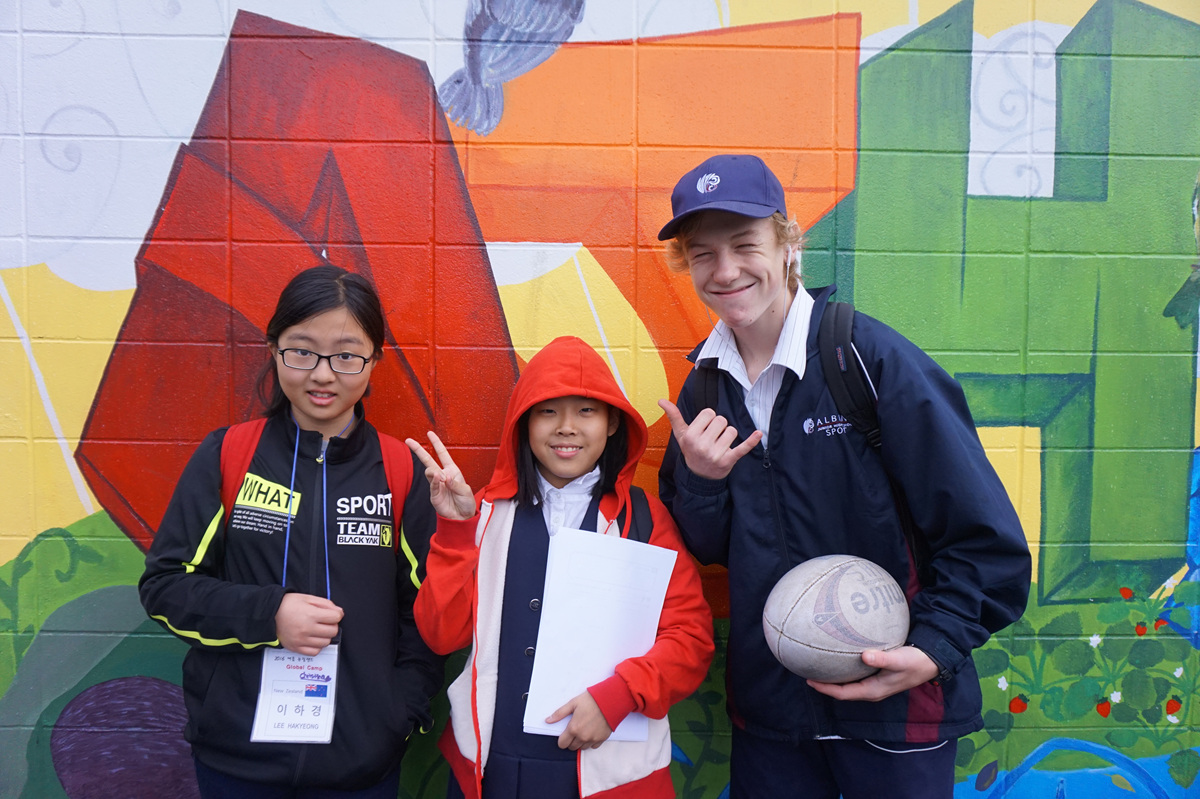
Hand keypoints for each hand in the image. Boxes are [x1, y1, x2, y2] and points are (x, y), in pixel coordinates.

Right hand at [275, 593, 343, 655]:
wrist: (269, 614)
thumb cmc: (288, 604)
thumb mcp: (308, 598)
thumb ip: (326, 604)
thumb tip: (339, 612)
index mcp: (311, 614)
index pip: (336, 618)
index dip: (336, 615)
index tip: (332, 614)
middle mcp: (307, 629)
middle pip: (332, 631)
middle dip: (332, 625)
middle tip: (324, 621)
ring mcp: (301, 640)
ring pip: (325, 643)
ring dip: (324, 636)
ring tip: (317, 629)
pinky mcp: (296, 648)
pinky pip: (314, 652)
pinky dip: (316, 646)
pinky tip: (312, 638)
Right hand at [405, 432, 476, 519]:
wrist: (462, 517)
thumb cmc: (466, 502)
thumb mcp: (465, 491)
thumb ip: (455, 484)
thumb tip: (444, 477)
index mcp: (452, 471)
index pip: (442, 454)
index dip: (436, 443)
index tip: (429, 433)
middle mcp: (443, 475)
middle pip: (428, 460)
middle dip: (419, 449)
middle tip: (408, 441)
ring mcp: (437, 484)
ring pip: (429, 472)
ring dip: (434, 472)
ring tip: (442, 479)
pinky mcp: (433, 494)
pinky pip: (431, 485)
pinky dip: (434, 482)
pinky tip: (439, 480)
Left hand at [548, 691, 612, 750]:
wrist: (610, 701)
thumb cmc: (591, 700)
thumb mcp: (573, 703)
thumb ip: (559, 714)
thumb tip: (548, 720)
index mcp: (573, 728)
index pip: (562, 744)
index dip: (562, 740)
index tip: (565, 734)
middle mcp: (583, 737)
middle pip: (571, 747)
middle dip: (571, 741)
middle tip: (574, 730)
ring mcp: (593, 739)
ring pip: (582, 748)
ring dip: (580, 742)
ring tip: (583, 730)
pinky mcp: (601, 739)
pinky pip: (593, 746)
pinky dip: (591, 742)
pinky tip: (591, 732)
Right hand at [659, 399, 761, 480]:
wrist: (699, 476)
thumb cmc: (691, 450)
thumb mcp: (681, 435)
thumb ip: (674, 416)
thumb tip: (661, 400)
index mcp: (690, 436)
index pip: (709, 413)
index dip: (709, 419)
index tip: (704, 429)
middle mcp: (701, 445)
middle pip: (721, 420)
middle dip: (719, 427)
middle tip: (712, 438)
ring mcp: (715, 454)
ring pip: (732, 431)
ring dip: (729, 436)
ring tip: (720, 445)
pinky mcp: (729, 461)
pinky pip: (743, 448)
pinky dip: (751, 441)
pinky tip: (758, 434)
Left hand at [806, 646, 939, 701]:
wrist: (930, 662)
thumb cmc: (915, 662)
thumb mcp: (899, 659)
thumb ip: (882, 659)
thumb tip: (864, 656)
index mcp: (873, 691)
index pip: (843, 693)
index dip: (825, 688)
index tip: (809, 680)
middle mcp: (871, 690)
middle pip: (842, 691)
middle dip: (824, 685)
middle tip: (807, 673)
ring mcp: (874, 685)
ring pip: (848, 685)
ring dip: (833, 680)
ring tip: (817, 668)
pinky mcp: (877, 676)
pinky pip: (854, 677)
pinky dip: (843, 672)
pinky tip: (837, 660)